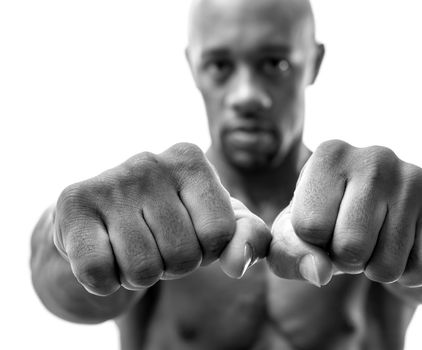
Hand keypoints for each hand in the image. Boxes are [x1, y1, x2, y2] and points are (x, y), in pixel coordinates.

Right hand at [54, 143, 270, 295]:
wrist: (103, 220)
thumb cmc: (172, 219)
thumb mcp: (218, 223)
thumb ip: (248, 237)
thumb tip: (238, 265)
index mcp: (191, 160)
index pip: (220, 234)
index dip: (207, 251)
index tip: (190, 235)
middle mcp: (150, 161)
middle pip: (184, 256)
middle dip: (172, 266)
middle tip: (155, 243)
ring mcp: (109, 181)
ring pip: (143, 271)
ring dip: (139, 275)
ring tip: (129, 246)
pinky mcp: (73, 206)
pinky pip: (99, 273)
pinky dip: (105, 281)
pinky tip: (103, 253)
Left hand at [268, 140, 421, 287]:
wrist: (390, 205)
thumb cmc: (331, 219)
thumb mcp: (297, 234)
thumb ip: (291, 254)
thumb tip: (320, 272)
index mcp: (330, 155)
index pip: (309, 228)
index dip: (315, 242)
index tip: (326, 224)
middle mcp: (374, 156)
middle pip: (350, 249)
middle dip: (348, 259)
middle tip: (355, 238)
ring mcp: (414, 175)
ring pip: (388, 266)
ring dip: (379, 268)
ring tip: (380, 239)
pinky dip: (413, 273)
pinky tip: (407, 246)